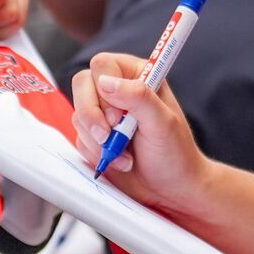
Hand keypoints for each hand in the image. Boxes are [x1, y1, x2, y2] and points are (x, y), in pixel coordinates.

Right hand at [70, 51, 212, 214]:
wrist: (171, 188)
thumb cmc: (175, 153)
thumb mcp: (162, 122)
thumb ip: (137, 96)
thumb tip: (105, 82)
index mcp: (137, 75)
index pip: (102, 65)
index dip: (104, 91)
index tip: (119, 117)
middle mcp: (118, 90)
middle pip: (81, 84)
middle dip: (92, 115)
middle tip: (111, 136)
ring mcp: (104, 113)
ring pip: (78, 113)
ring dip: (98, 140)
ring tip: (125, 153)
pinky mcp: (95, 135)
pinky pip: (79, 137)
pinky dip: (95, 152)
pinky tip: (119, 160)